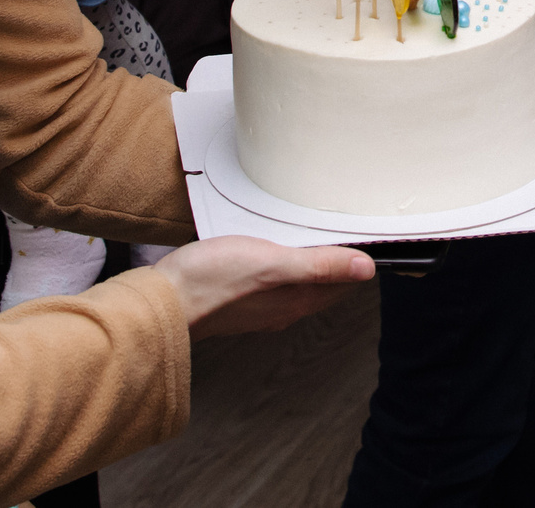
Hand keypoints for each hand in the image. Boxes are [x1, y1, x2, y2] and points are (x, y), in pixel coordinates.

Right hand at [148, 235, 374, 338]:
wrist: (163, 300)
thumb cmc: (213, 280)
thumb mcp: (272, 263)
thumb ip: (319, 265)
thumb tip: (367, 269)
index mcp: (299, 300)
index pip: (345, 282)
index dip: (359, 260)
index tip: (371, 237)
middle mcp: (285, 308)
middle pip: (325, 282)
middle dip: (338, 258)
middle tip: (347, 227)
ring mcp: (263, 306)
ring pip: (300, 282)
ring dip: (311, 260)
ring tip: (315, 232)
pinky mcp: (241, 299)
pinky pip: (275, 281)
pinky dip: (284, 264)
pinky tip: (274, 247)